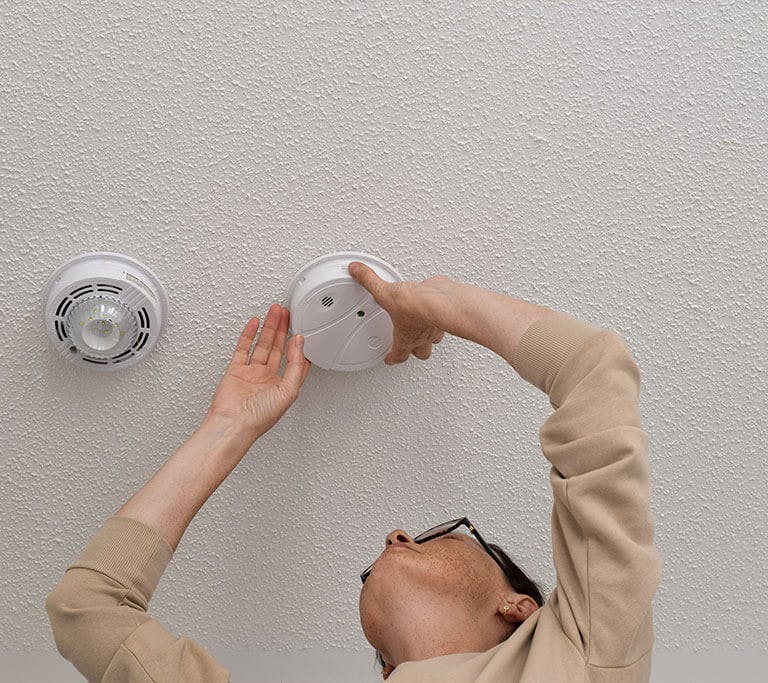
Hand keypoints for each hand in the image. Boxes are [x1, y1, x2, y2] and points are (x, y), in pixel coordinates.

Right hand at [206, 304, 310, 440]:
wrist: (233, 424)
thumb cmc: (259, 417)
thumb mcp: (289, 391)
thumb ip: (296, 366)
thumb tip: (300, 343)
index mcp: (283, 386)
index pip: (295, 361)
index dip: (300, 346)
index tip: (303, 330)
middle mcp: (268, 379)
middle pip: (278, 348)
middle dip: (284, 330)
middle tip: (287, 314)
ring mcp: (251, 373)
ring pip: (262, 344)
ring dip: (269, 328)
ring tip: (275, 312)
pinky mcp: (236, 370)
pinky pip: (243, 348)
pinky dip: (249, 334)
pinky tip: (255, 323)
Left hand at [348, 261, 447, 363]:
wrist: (440, 300)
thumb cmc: (415, 306)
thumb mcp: (385, 292)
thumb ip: (370, 281)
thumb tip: (356, 271)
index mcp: (406, 337)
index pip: (399, 354)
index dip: (393, 358)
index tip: (390, 360)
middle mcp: (422, 335)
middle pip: (421, 352)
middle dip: (415, 352)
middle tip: (410, 350)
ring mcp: (436, 327)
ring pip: (434, 339)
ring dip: (429, 338)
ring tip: (424, 333)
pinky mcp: (445, 313)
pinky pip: (442, 319)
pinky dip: (438, 317)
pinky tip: (436, 309)